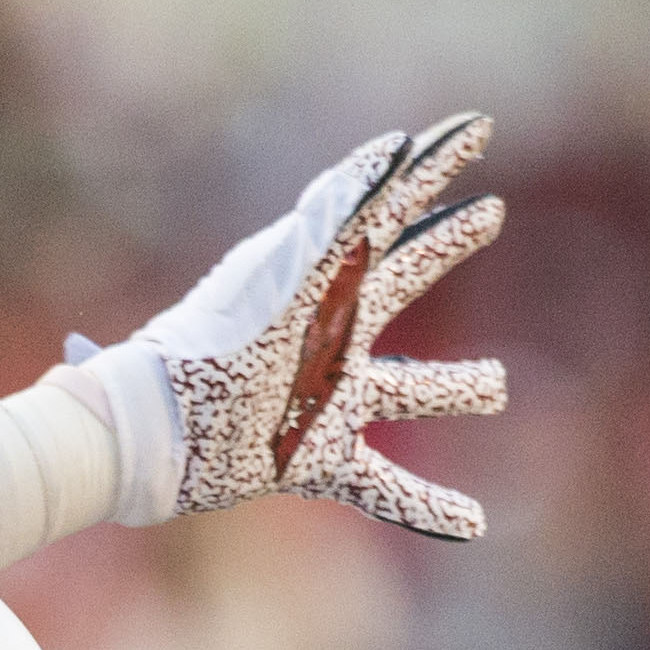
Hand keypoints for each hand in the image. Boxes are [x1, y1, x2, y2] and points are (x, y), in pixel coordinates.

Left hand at [75, 115, 509, 535]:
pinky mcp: (313, 461)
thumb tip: (398, 148)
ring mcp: (326, 400)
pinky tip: (470, 523)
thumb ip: (340, 215)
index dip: (438, 164)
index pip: (395, 209)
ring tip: (495, 386)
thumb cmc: (214, 348)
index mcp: (327, 282)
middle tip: (492, 212)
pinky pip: (383, 486)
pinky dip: (426, 505)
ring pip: (407, 389)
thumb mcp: (286, 276)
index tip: (478, 126)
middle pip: (405, 276)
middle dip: (447, 243)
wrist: (153, 432)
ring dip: (454, 388)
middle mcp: (333, 335)